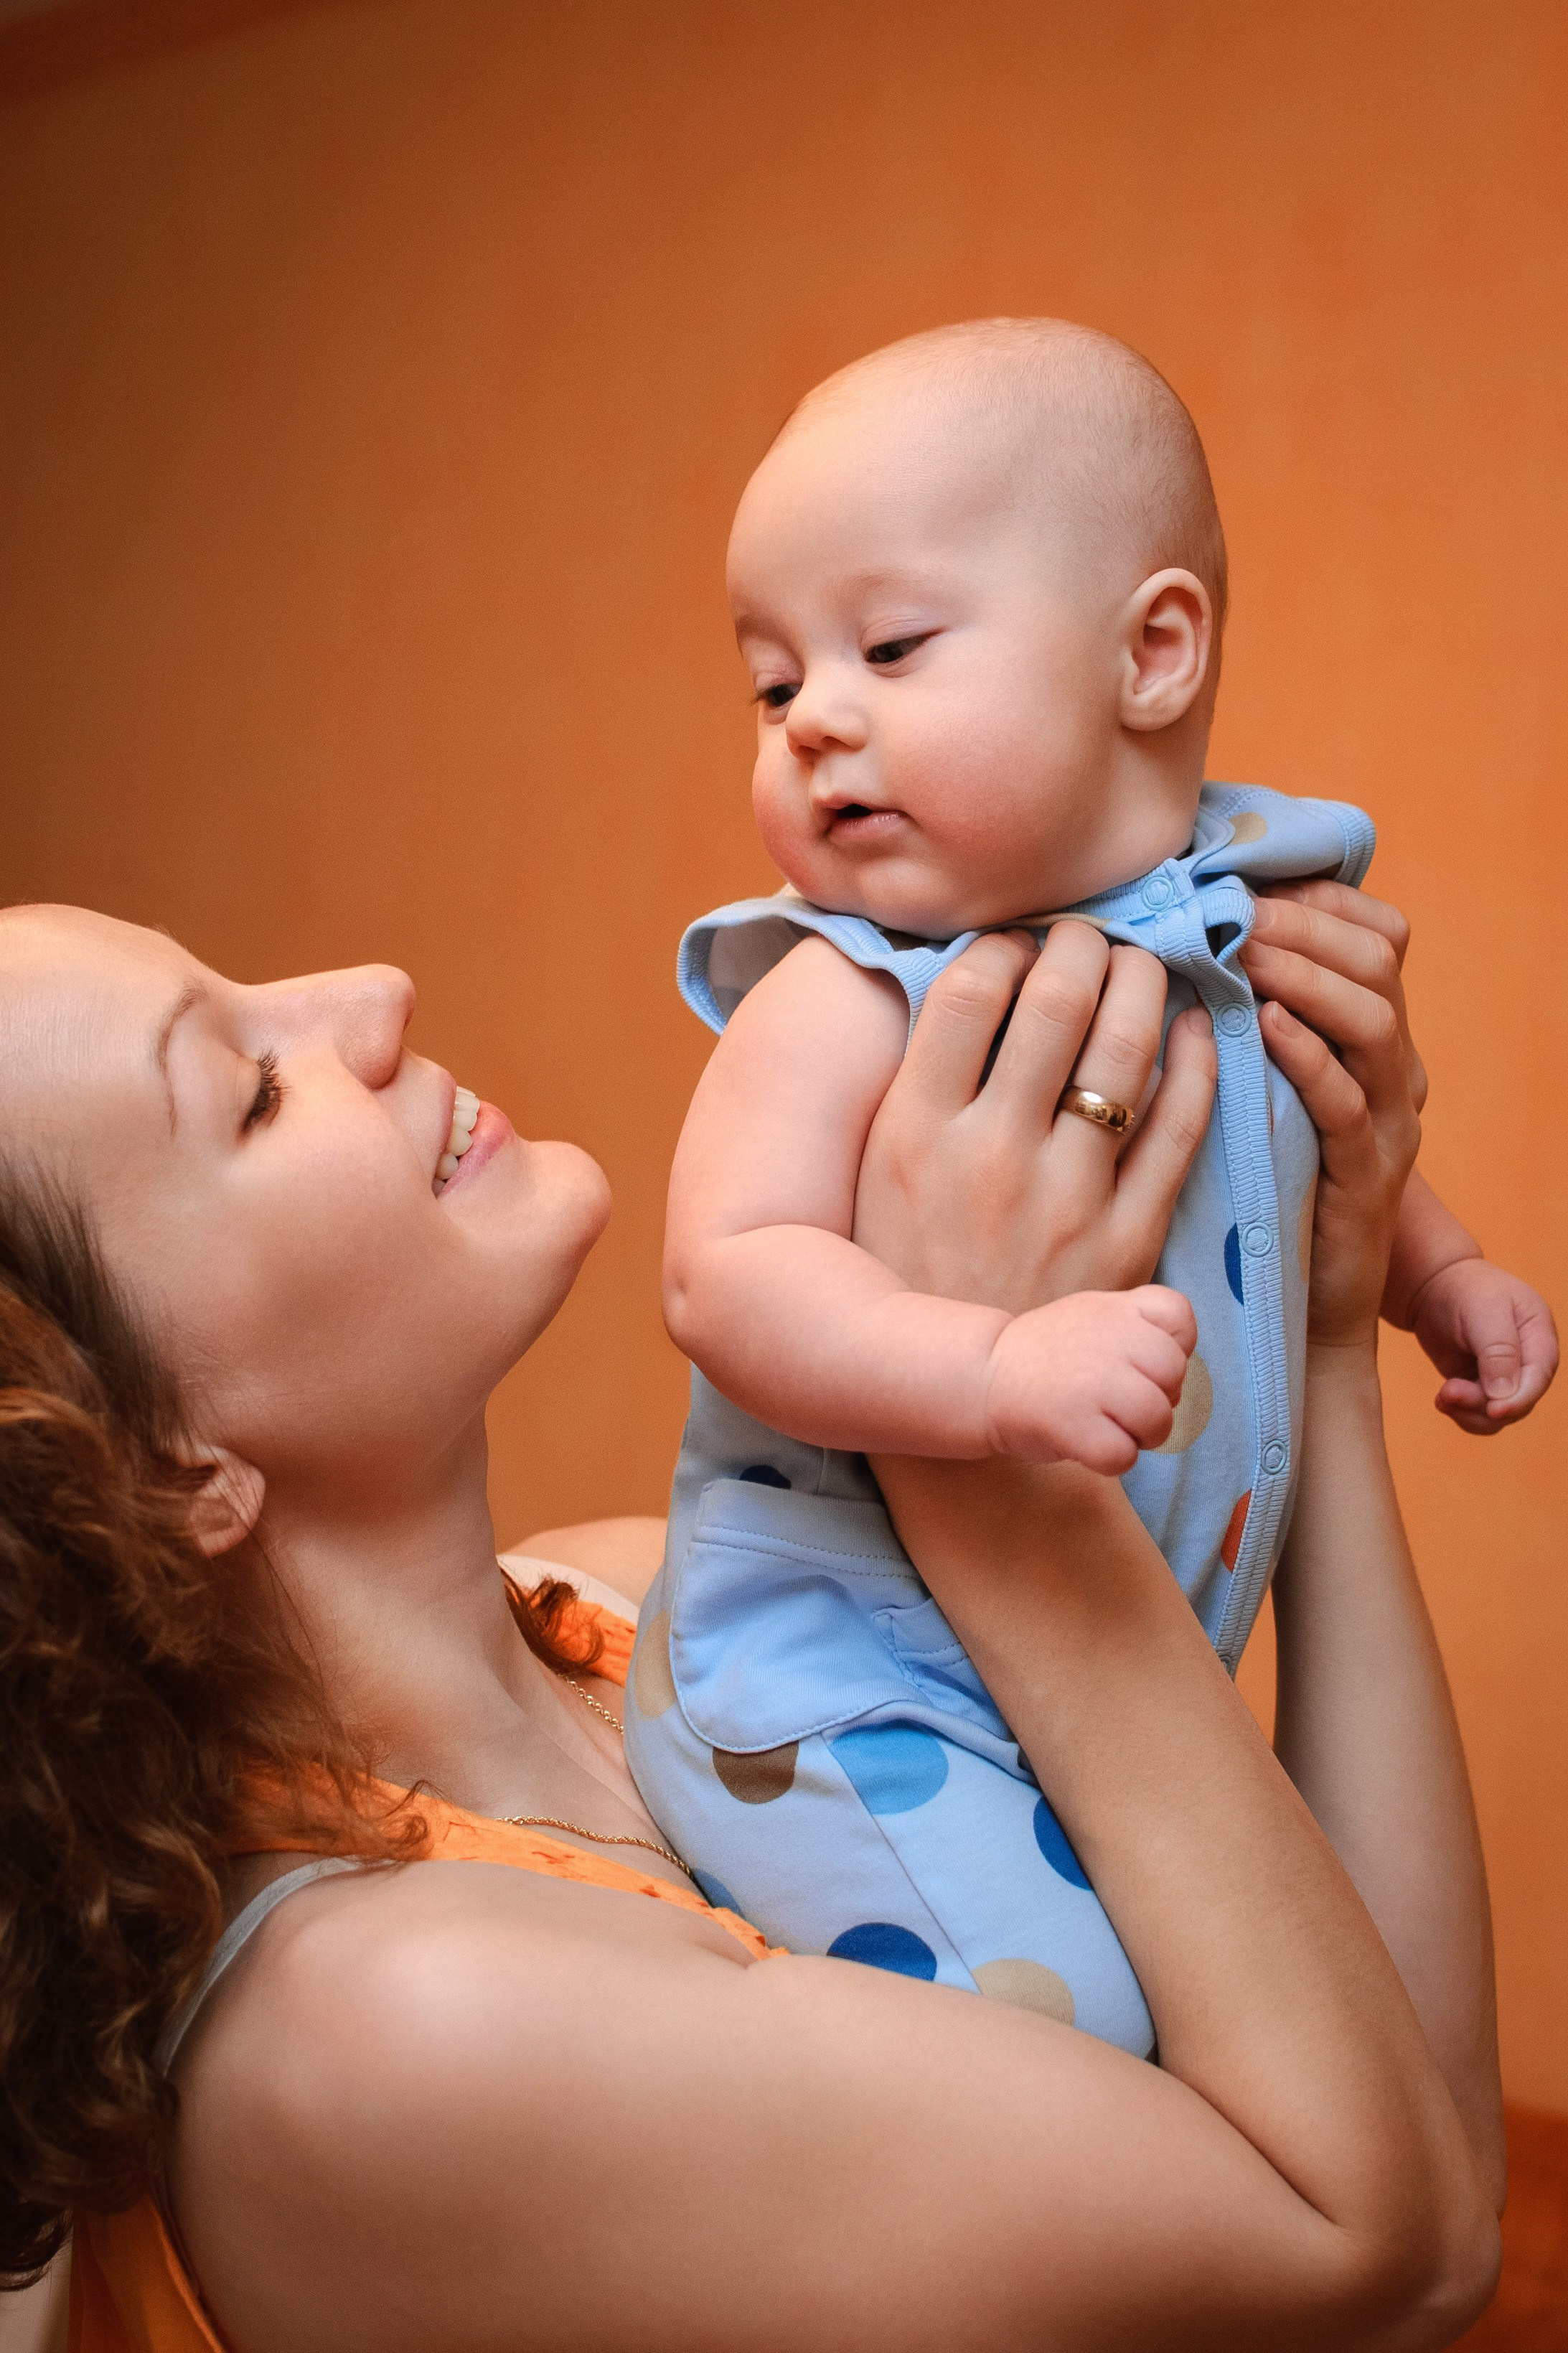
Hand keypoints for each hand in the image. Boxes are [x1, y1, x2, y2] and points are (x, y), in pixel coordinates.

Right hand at [854, 922, 1216, 1311]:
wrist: (964, 1397)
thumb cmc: (909, 1269)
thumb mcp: (873, 1175)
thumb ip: (912, 1085)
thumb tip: (962, 982)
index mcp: (911, 1133)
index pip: (968, 989)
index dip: (1003, 943)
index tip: (1018, 942)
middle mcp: (988, 1157)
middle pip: (1056, 1001)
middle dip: (1083, 945)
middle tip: (1091, 937)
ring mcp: (1064, 1199)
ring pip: (1124, 1050)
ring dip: (1142, 984)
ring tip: (1141, 967)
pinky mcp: (1127, 1238)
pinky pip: (1179, 1128)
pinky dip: (1196, 1062)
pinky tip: (1193, 1029)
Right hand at [983, 1284, 1196, 1472]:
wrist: (983, 1376)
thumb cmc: (1048, 1357)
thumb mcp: (1093, 1315)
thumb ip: (1138, 1330)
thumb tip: (1179, 1380)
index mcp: (1115, 1309)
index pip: (1180, 1317)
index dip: (1176, 1347)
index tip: (1144, 1363)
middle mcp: (1108, 1338)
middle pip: (1175, 1373)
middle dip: (1162, 1398)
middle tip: (1126, 1405)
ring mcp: (1092, 1381)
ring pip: (1158, 1418)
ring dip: (1143, 1435)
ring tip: (1112, 1428)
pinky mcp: (1074, 1424)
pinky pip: (1124, 1455)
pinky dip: (1113, 1460)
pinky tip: (1089, 1445)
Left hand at [1239, 882, 1423, 1348]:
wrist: (1302, 1307)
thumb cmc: (1261, 1189)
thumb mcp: (1256, 1089)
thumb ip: (1240, 1021)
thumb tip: (1172, 943)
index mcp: (1368, 1040)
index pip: (1373, 936)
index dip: (1316, 902)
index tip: (1245, 883)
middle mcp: (1391, 1072)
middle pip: (1377, 964)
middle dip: (1304, 927)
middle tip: (1232, 910)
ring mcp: (1386, 1125)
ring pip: (1375, 1022)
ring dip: (1306, 976)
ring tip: (1244, 950)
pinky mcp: (1365, 1179)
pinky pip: (1347, 1104)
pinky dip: (1310, 1055)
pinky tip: (1264, 1025)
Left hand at [1407, 1257, 1558, 1433]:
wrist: (1435, 1286)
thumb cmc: (1464, 1291)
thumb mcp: (1483, 1311)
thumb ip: (1498, 1352)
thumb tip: (1505, 1394)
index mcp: (1539, 1336)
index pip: (1539, 1378)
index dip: (1520, 1399)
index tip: (1494, 1410)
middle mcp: (1527, 1361)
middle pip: (1518, 1403)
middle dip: (1483, 1405)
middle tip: (1448, 1391)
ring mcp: (1505, 1377)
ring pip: (1497, 1416)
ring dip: (1468, 1412)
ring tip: (1444, 1393)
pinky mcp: (1482, 1386)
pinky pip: (1478, 1414)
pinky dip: (1460, 1412)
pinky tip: (1443, 1398)